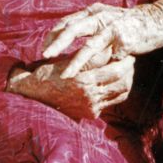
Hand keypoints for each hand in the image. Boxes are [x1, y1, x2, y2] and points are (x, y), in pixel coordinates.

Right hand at [7, 55, 134, 119]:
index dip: (124, 60)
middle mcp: (90, 97)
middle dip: (129, 71)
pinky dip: (116, 92)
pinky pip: (111, 102)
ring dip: (125, 81)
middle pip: (122, 83)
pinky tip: (113, 82)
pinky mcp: (91, 113)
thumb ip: (89, 57)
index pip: (115, 70)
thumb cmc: (48, 73)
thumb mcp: (68, 61)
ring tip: (124, 70)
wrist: (32, 96)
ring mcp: (91, 107)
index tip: (127, 51)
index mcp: (84, 80)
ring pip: (120, 94)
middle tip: (130, 60)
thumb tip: (110, 48)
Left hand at [43, 1, 162, 77]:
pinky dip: (97, 68)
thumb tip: (69, 42)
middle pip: (72, 28)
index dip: (53, 35)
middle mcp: (99, 15)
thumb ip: (90, 29)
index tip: (43, 48)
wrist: (156, 20)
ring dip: (74, 61)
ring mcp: (111, 27)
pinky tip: (91, 77)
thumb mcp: (106, 20)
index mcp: (92, 11)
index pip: (67, 22)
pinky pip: (107, 57)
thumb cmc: (128, 23)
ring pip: (88, 44)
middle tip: (43, 56)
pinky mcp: (123, 40)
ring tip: (64, 74)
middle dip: (56, 43)